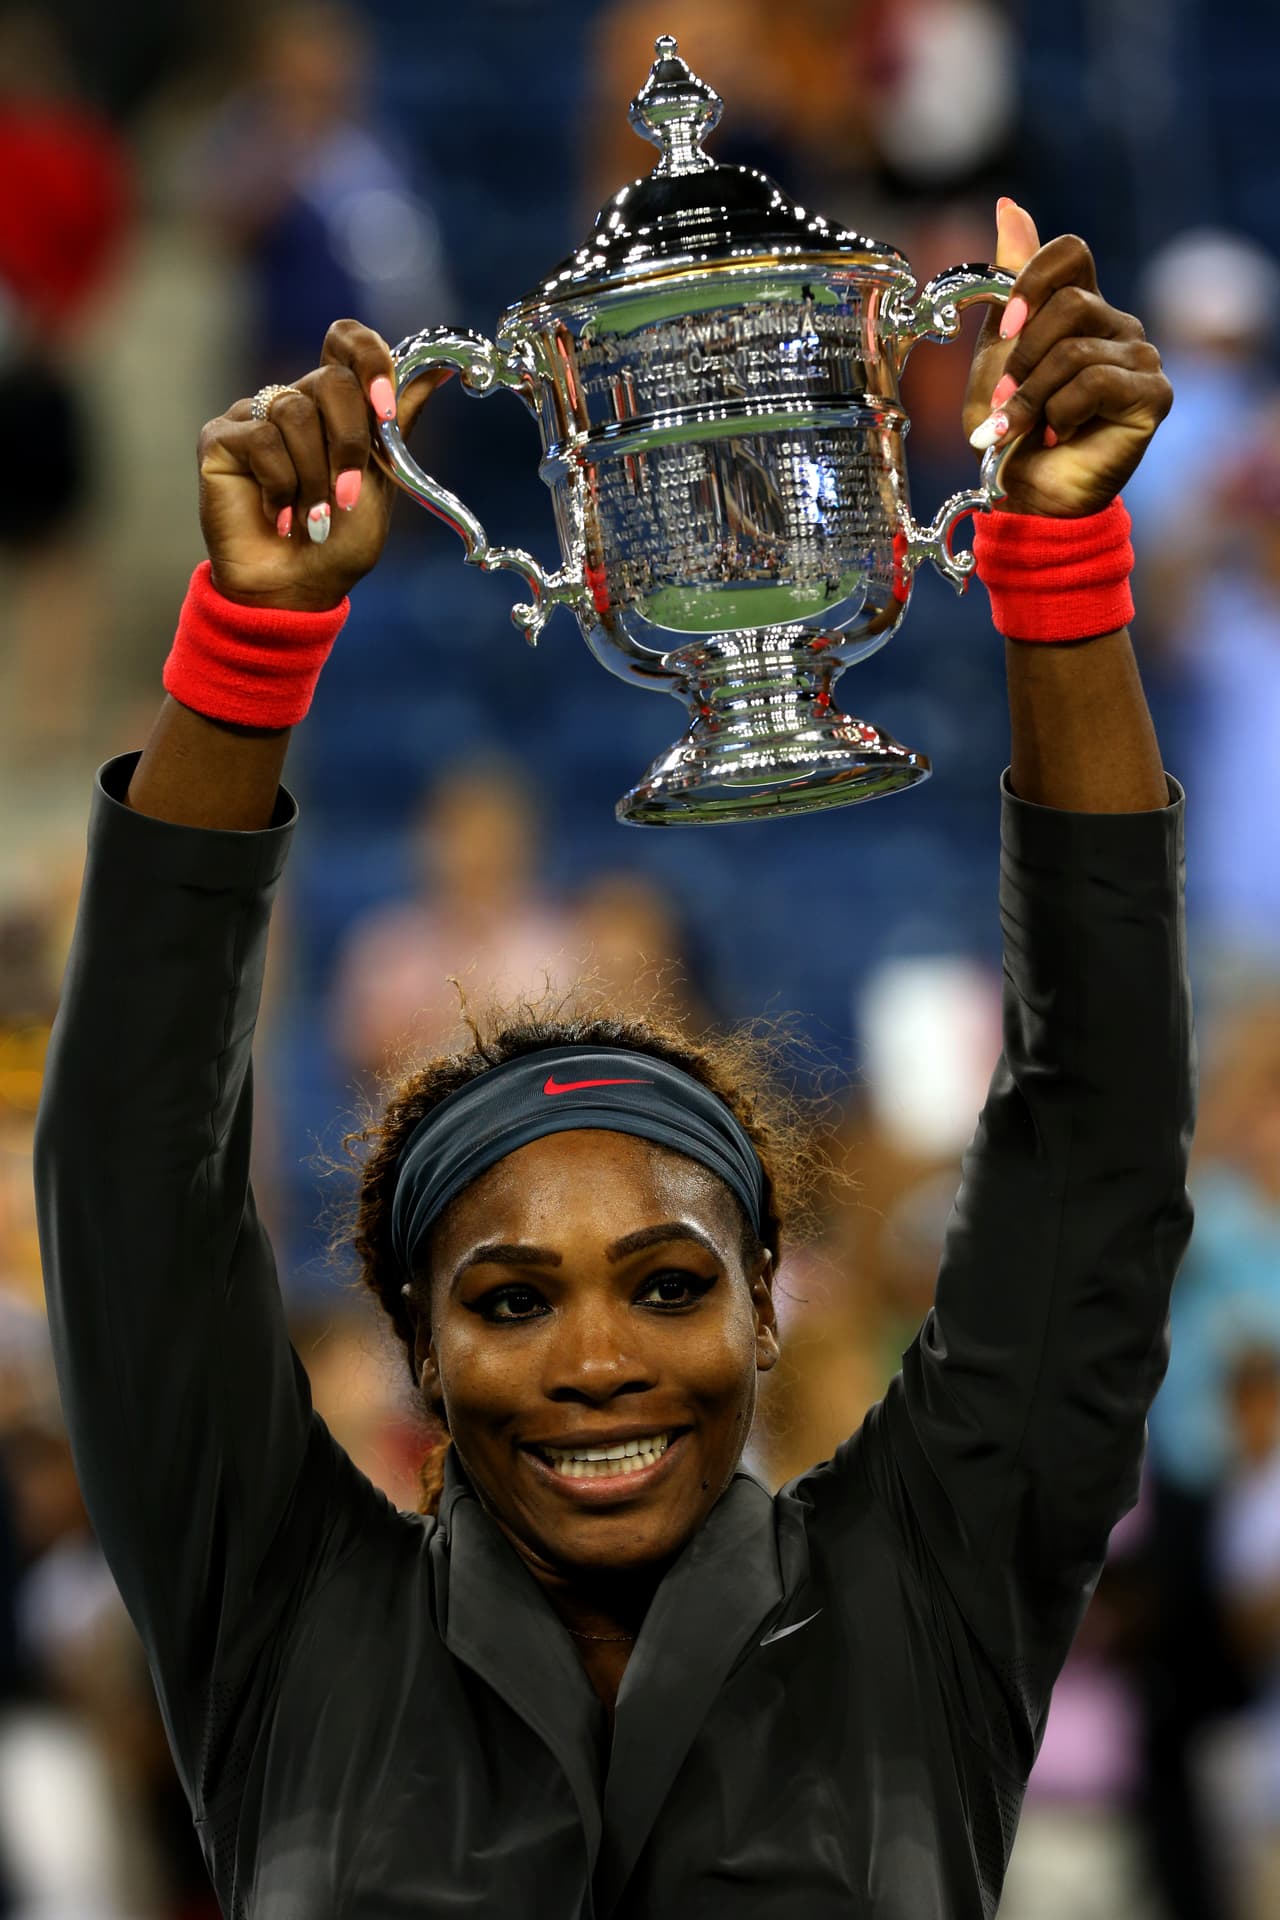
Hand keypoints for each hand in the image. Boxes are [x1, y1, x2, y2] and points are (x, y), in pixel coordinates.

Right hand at [197, 320, 451, 611]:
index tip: (386, 408)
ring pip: (295, 412)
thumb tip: (440, 372)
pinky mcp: (220, 438)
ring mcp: (254, 417)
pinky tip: (280, 517)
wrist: (295, 589)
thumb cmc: (336, 542)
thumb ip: (396, 424)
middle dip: (350, 443)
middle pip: (331, 380)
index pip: (346, 341)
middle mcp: (293, 401)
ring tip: (313, 519)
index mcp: (335, 406)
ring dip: (315, 477)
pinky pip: (262, 439)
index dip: (369, 360)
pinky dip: (281, 486)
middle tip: (348, 495)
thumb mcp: (381, 481)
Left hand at [963, 202, 1172, 516]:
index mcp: (1080, 307)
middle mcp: (1117, 324)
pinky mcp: (1153, 395)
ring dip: (1033, 395)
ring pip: (1076, 348)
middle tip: (1006, 401)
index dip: (1032, 281)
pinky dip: (1061, 413)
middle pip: (1069, 303)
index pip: (1069, 252)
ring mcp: (1141, 357)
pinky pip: (1097, 381)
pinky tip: (1058, 435)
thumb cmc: (1010, 430)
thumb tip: (1010, 205)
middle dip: (1023, 358)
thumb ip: (1008, 284)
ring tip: (1023, 427)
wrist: (1026, 495)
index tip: (1006, 326)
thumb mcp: (996, 352)